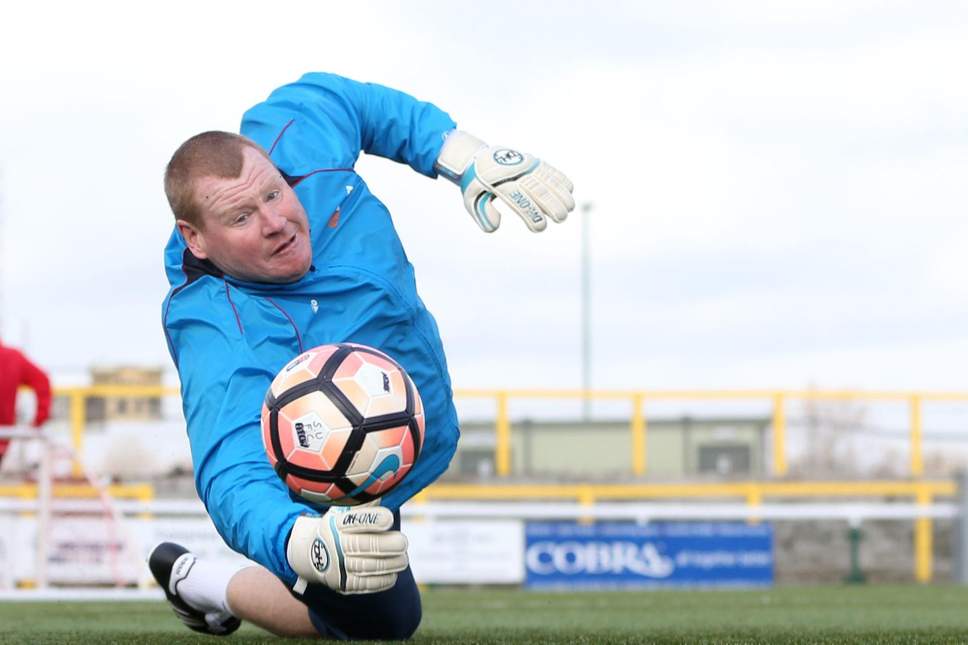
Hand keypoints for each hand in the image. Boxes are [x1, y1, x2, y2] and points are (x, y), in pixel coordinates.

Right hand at [286, 507, 407, 594]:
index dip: (373, 520)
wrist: (309, 553)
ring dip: (389, 564)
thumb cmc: (337, 527)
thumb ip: (365, 504)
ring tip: (403, 559)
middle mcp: (334, 545)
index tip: (390, 518)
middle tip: (403, 542)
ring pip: (366, 566)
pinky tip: (393, 574)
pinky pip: (364, 584)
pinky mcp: (341, 584)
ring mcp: (337, 567)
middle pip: (363, 546)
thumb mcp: (344, 511)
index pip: (354, 521)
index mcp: (335, 524)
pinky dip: (381, 581)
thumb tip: (387, 483)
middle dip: (387, 545)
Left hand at [436, 131, 574, 232]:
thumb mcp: (472, 201)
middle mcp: (513, 171)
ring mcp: (524, 164)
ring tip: (570, 208)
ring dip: (560, 192)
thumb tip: (496, 226)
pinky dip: (559, 178)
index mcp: (496, 182)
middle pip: (536, 188)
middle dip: (552, 204)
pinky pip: (548, 168)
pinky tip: (569, 190)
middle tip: (561, 218)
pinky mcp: (531, 161)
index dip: (531, 213)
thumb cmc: (476, 186)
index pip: (518, 199)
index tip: (541, 227)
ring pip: (546, 178)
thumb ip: (483, 214)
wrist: (478, 158)